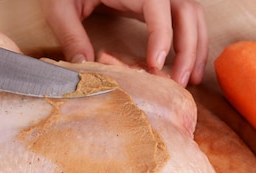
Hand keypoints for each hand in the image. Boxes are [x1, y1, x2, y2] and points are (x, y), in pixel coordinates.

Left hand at [39, 0, 207, 85]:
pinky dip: (190, 42)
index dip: (161, 35)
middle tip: (178, 82)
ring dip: (195, 47)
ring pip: (192, 14)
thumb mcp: (60, 8)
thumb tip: (85, 66)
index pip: (158, 5)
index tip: (154, 65)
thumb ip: (71, 34)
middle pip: (186, 10)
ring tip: (188, 79)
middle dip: (187, 47)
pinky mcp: (157, 3)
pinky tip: (184, 67)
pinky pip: (184, 19)